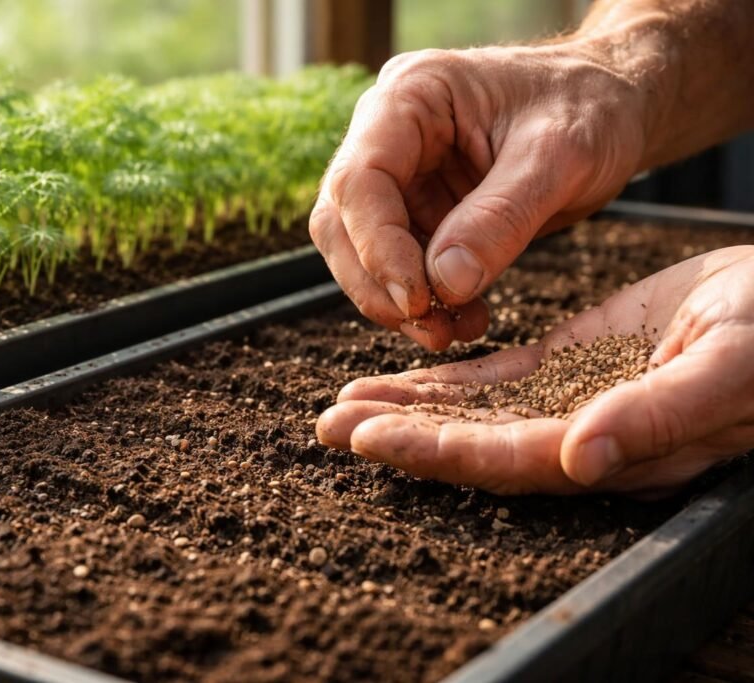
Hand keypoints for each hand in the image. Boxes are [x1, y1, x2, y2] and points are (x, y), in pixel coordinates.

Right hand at [309, 40, 650, 349]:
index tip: (418, 299)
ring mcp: (399, 175)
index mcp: (410, 95)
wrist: (616, 108)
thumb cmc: (592, 107)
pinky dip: (424, 303)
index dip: (377, 245)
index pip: (360, 178)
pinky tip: (465, 320)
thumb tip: (444, 282)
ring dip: (396, 302)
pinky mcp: (417, 211)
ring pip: (359, 252)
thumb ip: (503, 216)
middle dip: (376, 282)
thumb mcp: (562, 155)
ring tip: (450, 332)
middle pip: (342, 220)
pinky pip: (398, 267)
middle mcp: (388, 133)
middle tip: (427, 326)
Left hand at [316, 246, 753, 495]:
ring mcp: (569, 401)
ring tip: (341, 406)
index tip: (369, 439)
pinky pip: (493, 380)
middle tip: (326, 427)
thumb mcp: (730, 366)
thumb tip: (580, 459)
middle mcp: (582, 436)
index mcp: (618, 450)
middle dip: (400, 436)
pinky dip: (441, 382)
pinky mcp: (567, 365)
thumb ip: (658, 416)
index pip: (510, 459)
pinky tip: (395, 380)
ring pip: (474, 413)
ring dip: (407, 410)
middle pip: (475, 443)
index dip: (438, 453)